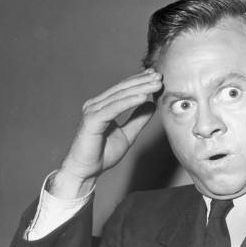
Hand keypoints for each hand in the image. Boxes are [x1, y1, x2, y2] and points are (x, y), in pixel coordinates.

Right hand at [52, 69, 161, 196]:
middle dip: (142, 81)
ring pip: (119, 96)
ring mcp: (92, 111)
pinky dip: (129, 102)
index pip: (123, 90)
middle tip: (159, 75)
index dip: (139, 82)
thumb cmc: (102, 154)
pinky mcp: (92, 120)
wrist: (86, 171)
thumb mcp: (127, 135)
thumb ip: (137, 120)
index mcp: (102, 106)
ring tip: (155, 85)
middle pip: (122, 89)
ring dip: (139, 89)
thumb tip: (151, 105)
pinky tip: (143, 97)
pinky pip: (113, 109)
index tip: (156, 77)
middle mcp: (95, 105)